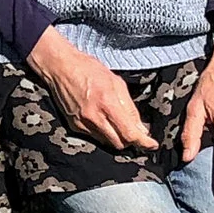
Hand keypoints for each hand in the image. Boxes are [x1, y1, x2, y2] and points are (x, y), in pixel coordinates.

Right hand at [26, 28, 156, 153]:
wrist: (60, 67)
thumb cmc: (89, 69)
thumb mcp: (116, 82)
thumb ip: (129, 107)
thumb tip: (141, 128)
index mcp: (107, 103)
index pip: (129, 133)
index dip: (143, 142)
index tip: (152, 145)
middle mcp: (93, 118)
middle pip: (119, 143)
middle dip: (131, 141)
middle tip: (137, 132)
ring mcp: (82, 124)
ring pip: (107, 143)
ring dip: (117, 138)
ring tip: (120, 125)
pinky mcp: (74, 126)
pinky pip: (95, 137)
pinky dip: (103, 133)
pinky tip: (104, 121)